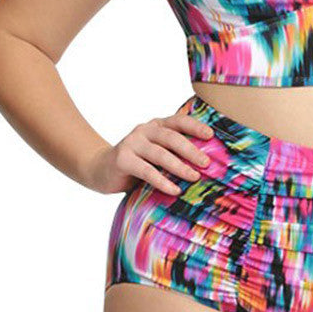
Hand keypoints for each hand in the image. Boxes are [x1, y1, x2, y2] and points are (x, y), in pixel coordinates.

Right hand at [84, 111, 214, 194]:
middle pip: (171, 137)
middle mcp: (144, 130)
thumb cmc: (138, 162)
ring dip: (179, 166)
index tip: (211, 135)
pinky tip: (174, 190)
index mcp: (156, 125)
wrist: (101, 169)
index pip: (178, 121)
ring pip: (160, 154)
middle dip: (191, 150)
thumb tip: (208, 164)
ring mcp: (132, 143)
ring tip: (194, 177)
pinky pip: (146, 171)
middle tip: (207, 163)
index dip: (195, 126)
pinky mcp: (122, 159)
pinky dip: (162, 181)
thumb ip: (174, 152)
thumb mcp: (156, 153)